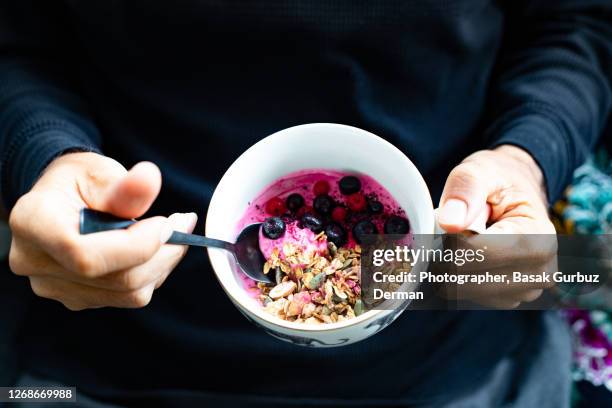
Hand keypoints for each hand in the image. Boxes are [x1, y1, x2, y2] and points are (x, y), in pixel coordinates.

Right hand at [8, 152, 196, 309]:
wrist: (63, 198)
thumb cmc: (80, 181)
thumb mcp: (100, 172)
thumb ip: (126, 185)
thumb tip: (149, 179)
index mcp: (33, 223)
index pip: (85, 255)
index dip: (136, 245)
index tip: (168, 223)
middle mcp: (35, 262)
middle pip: (114, 279)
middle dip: (162, 253)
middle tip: (185, 224)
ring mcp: (53, 286)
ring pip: (127, 293)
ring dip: (161, 264)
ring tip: (172, 233)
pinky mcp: (76, 298)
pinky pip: (126, 297)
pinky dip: (151, 274)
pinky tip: (154, 249)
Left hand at [436, 145, 555, 307]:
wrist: (515, 194)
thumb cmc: (498, 181)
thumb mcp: (480, 171)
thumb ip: (464, 191)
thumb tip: (449, 223)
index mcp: (539, 238)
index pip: (480, 255)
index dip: (452, 241)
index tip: (449, 223)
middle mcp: (540, 271)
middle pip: (471, 278)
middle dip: (449, 255)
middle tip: (451, 230)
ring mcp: (526, 290)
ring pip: (466, 291)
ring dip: (451, 267)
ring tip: (463, 240)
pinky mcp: (508, 299)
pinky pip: (467, 297)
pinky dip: (456, 278)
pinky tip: (466, 256)